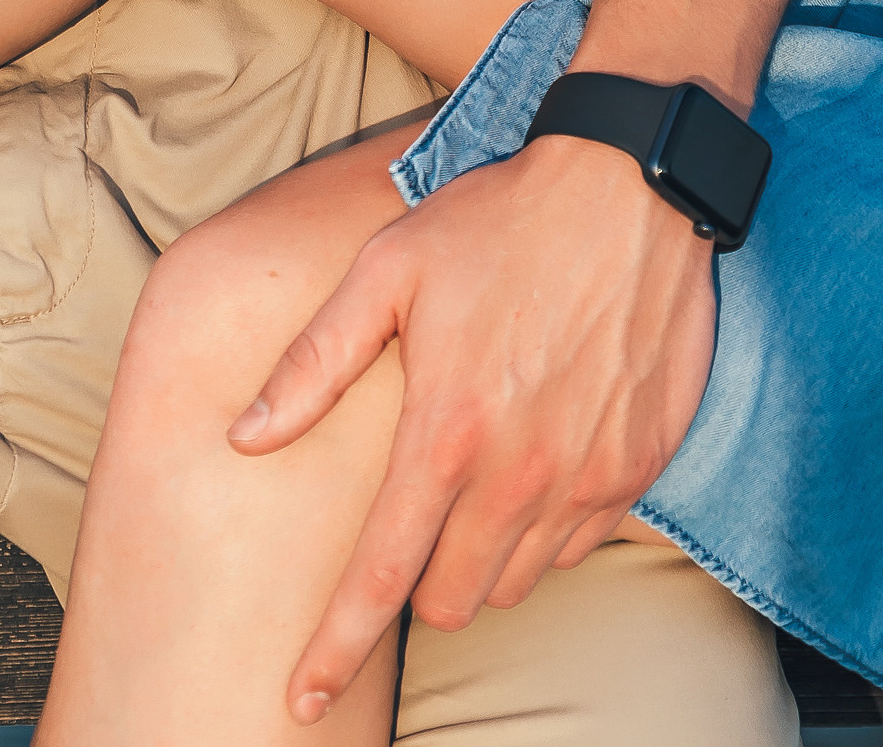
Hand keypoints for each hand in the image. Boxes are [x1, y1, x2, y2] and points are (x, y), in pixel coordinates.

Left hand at [229, 133, 720, 718]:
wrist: (628, 185)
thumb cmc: (496, 219)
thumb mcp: (387, 267)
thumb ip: (314, 362)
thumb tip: (244, 438)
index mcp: (445, 432)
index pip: (379, 578)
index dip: (336, 649)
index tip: (303, 698)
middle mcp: (519, 473)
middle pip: (451, 602)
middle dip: (417, 588)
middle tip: (407, 531)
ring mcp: (586, 479)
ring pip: (515, 584)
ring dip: (481, 560)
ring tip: (470, 484)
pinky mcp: (638, 470)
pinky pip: (577, 547)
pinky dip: (544, 530)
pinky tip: (531, 465)